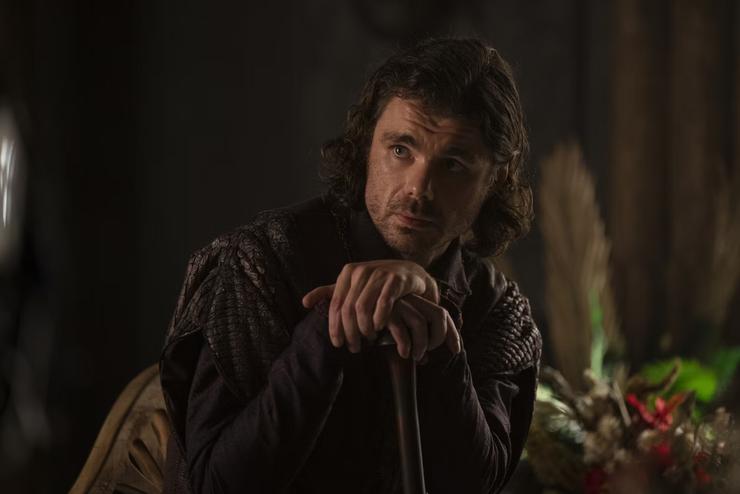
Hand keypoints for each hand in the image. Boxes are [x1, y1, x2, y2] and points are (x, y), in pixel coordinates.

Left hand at [302, 260, 438, 353]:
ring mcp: (379, 274)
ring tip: (368, 339)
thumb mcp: (351, 284)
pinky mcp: (395, 280)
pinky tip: (379, 328)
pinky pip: (383, 304)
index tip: (337, 344)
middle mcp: (361, 271)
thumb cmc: (376, 282)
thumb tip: (304, 303)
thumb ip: (329, 292)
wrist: (407, 272)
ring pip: (363, 308)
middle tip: (353, 347)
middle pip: (348, 309)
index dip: (334, 327)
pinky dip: (379, 319)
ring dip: (364, 328)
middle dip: (349, 332)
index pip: (335, 304)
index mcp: (348, 273)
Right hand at [384, 294, 461, 360]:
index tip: (456, 351)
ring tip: (413, 356)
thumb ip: (414, 342)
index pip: (443, 314)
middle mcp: (412, 300)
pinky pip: (401, 328)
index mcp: (418, 303)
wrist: (355, 311)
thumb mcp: (401, 332)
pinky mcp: (385, 310)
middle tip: (424, 355)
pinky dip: (404, 344)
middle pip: (439, 315)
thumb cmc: (379, 326)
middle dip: (437, 340)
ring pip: (421, 323)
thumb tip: (426, 360)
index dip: (452, 334)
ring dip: (421, 345)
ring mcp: (399, 303)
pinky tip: (401, 353)